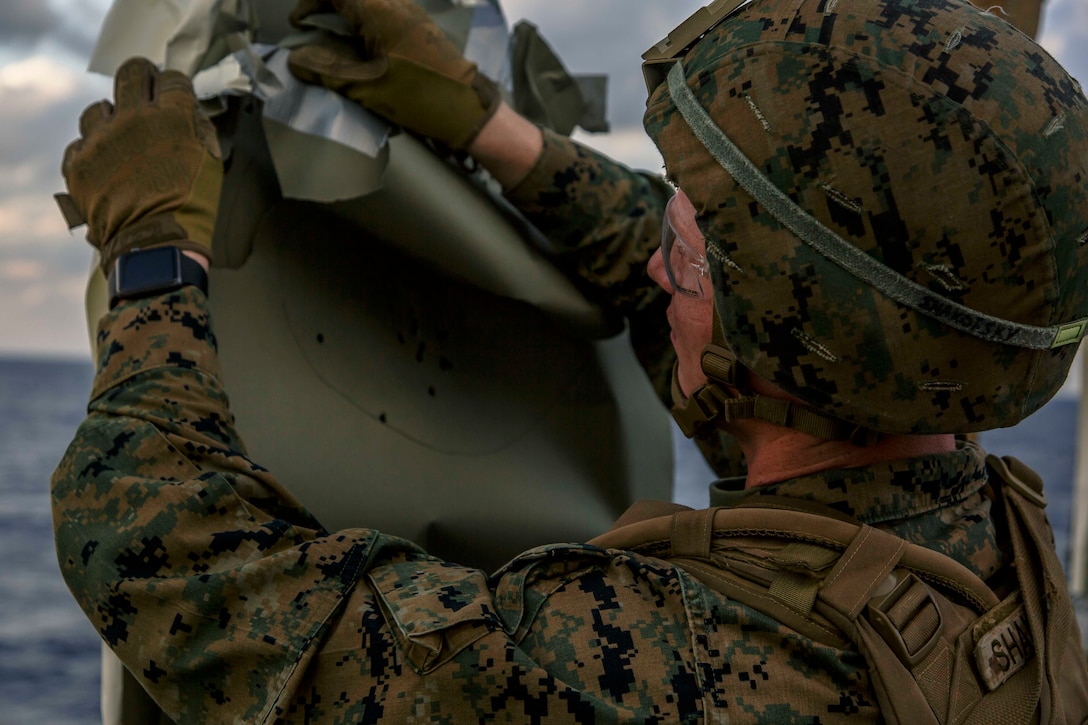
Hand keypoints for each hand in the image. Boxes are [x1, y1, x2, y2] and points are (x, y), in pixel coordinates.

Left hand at [59, 57, 222, 273]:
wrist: (155, 245)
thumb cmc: (191, 208)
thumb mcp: (211, 165)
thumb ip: (199, 130)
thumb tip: (189, 112)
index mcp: (172, 118)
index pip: (171, 79)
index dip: (174, 83)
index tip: (174, 90)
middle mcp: (133, 119)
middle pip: (131, 73)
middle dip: (140, 77)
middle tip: (145, 89)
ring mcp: (101, 139)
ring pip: (98, 108)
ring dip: (111, 117)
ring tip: (120, 136)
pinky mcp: (79, 162)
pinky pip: (80, 144)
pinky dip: (92, 151)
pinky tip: (104, 164)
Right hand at [287, 0, 500, 148]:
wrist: (469, 110)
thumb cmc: (420, 97)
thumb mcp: (367, 87)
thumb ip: (328, 70)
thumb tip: (295, 61)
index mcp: (379, 10)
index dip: (311, 2)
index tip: (299, 22)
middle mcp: (396, 4)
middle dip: (328, 6)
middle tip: (312, 27)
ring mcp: (412, 14)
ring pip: (370, 4)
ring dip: (348, 15)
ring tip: (333, 39)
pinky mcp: (421, 28)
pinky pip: (386, 14)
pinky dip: (366, 24)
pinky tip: (362, 49)